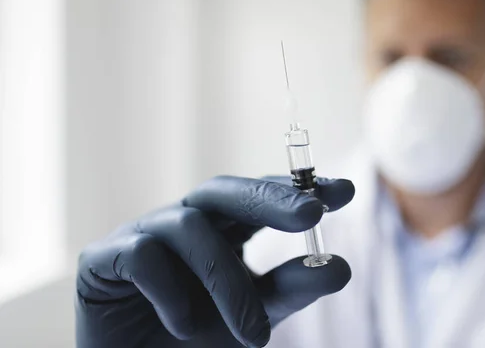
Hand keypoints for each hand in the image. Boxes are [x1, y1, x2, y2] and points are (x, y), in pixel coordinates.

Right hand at [76, 176, 354, 347]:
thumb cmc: (200, 340)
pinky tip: (185, 326)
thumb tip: (339, 267)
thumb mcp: (256, 314)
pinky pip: (143, 255)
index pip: (260, 196)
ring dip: (229, 281)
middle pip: (223, 189)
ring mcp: (142, 233)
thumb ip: (292, 289)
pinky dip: (172, 291)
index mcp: (220, 228)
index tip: (344, 192)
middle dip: (269, 198)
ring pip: (190, 226)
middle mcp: (183, 220)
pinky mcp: (103, 257)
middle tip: (312, 212)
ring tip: (256, 337)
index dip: (298, 189)